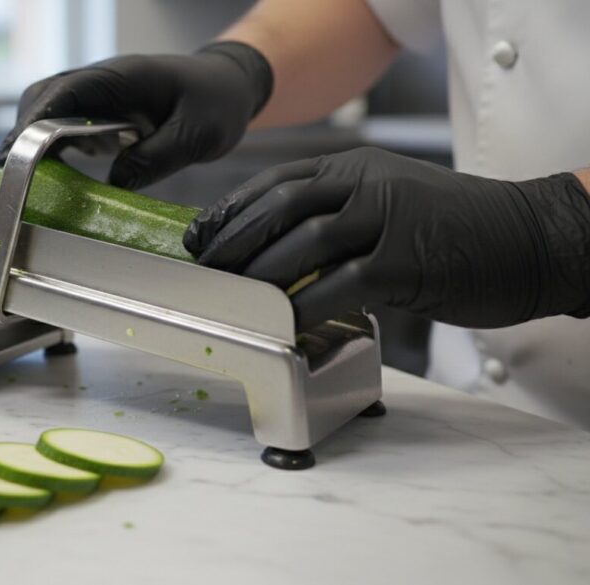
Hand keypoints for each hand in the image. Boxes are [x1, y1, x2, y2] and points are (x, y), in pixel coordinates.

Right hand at [0, 42, 272, 189]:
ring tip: (30, 176)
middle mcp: (103, 82)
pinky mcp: (104, 112)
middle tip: (16, 172)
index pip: (65, 93)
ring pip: (51, 111)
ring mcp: (101, 96)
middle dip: (25, 132)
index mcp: (122, 78)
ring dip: (37, 140)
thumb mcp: (195, 135)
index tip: (15, 152)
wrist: (230, 88)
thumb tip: (114, 184)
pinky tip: (55, 172)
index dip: (34, 122)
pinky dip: (54, 146)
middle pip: (45, 98)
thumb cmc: (217, 102)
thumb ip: (155, 159)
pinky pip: (67, 124)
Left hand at [184, 147, 589, 330]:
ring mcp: (388, 221)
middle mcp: (368, 185)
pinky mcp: (407, 263)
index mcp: (358, 168)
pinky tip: (285, 323)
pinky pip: (341, 286)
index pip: (278, 181)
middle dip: (235, 239)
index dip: (232, 209)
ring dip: (263, 273)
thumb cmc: (453, 227)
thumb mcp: (390, 199)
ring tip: (237, 298)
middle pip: (282, 205)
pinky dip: (307, 306)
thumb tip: (274, 247)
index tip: (200, 236)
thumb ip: (338, 212)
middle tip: (208, 269)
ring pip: (305, 242)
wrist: (529, 238)